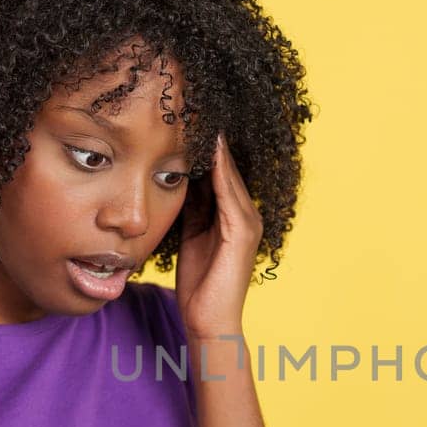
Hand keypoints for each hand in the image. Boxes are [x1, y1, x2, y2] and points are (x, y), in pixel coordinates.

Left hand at [174, 132, 262, 337]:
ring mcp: (248, 223)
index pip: (219, 173)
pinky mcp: (242, 232)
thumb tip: (178, 181)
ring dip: (218, 146)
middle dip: (212, 139)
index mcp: (233, 217)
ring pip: (231, 174)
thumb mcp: (190, 237)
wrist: (208, 321)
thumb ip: (191, 210)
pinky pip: (230, 192)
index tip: (188, 119)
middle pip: (228, 168)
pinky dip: (221, 168)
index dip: (205, 147)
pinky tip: (210, 146)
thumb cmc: (198, 286)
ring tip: (204, 115)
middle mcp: (246, 215)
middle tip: (197, 105)